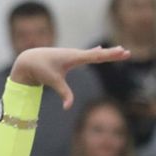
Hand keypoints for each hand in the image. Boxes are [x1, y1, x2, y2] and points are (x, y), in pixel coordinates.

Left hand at [10, 46, 131, 108]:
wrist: (29, 60)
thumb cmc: (41, 69)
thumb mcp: (53, 82)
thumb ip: (64, 93)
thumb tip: (68, 107)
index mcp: (74, 57)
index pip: (96, 56)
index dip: (109, 55)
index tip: (122, 51)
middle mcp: (75, 54)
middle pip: (97, 54)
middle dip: (112, 54)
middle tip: (127, 52)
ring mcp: (72, 54)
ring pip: (93, 53)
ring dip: (106, 52)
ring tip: (119, 50)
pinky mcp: (68, 57)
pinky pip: (86, 54)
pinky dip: (94, 53)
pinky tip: (99, 49)